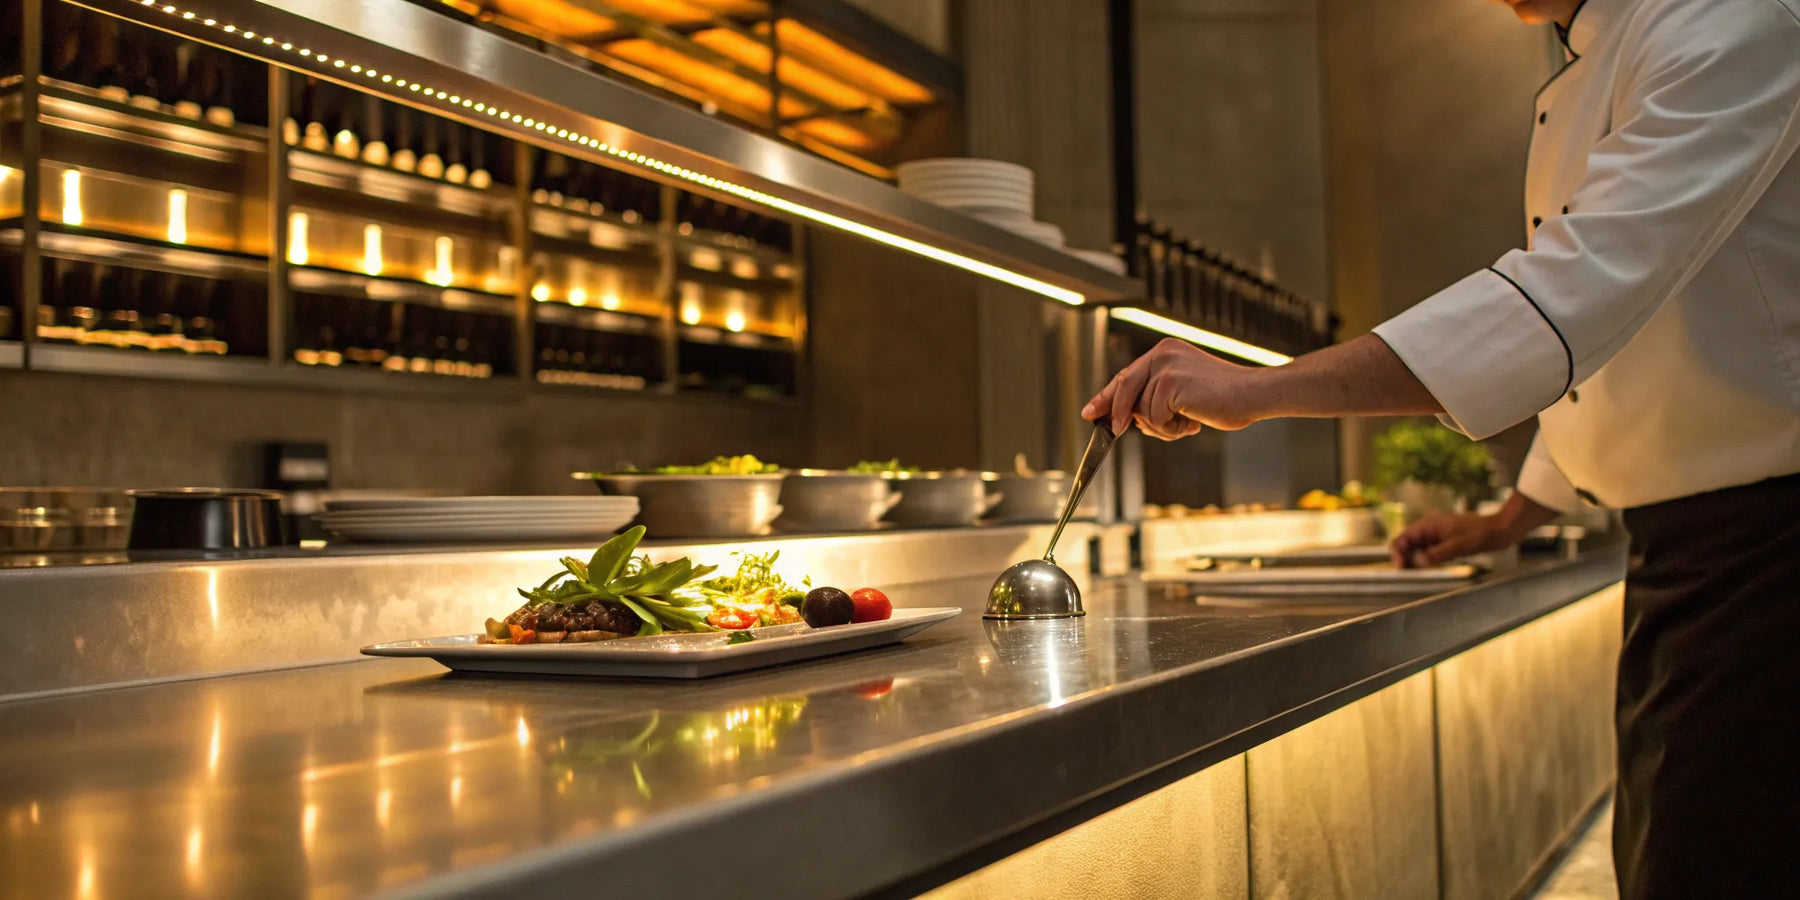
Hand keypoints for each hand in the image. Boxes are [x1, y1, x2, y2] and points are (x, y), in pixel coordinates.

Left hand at [1082, 339, 1262, 439]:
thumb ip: (1157, 398)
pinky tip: (1193, 422)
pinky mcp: (1171, 382)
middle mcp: (1162, 354)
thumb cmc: (1224, 398)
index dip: (1106, 396)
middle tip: (1115, 430)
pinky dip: (1171, 428)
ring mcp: (1166, 366)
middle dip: (1118, 414)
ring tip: (1189, 422)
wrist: (1253, 394)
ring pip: (1142, 411)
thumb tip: (1127, 418)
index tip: (1090, 412)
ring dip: (1162, 427)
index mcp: (1165, 352)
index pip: (1127, 375)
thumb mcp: (1184, 394)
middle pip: (1124, 388)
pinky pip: (1155, 417)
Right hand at [1389, 513, 1513, 567]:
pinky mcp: (1442, 541)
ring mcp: (1435, 535)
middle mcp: (1428, 528)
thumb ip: (1436, 554)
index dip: (1398, 553)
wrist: (1498, 531)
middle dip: (1403, 557)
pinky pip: (1427, 550)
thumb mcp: (1457, 546)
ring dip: (1412, 559)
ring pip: (1416, 548)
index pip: (1403, 538)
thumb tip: (1418, 562)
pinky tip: (1426, 567)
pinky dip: (1423, 559)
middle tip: (1405, 572)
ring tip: (1413, 572)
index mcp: (1428, 525)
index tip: (1401, 567)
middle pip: (1406, 543)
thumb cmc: (1479, 534)